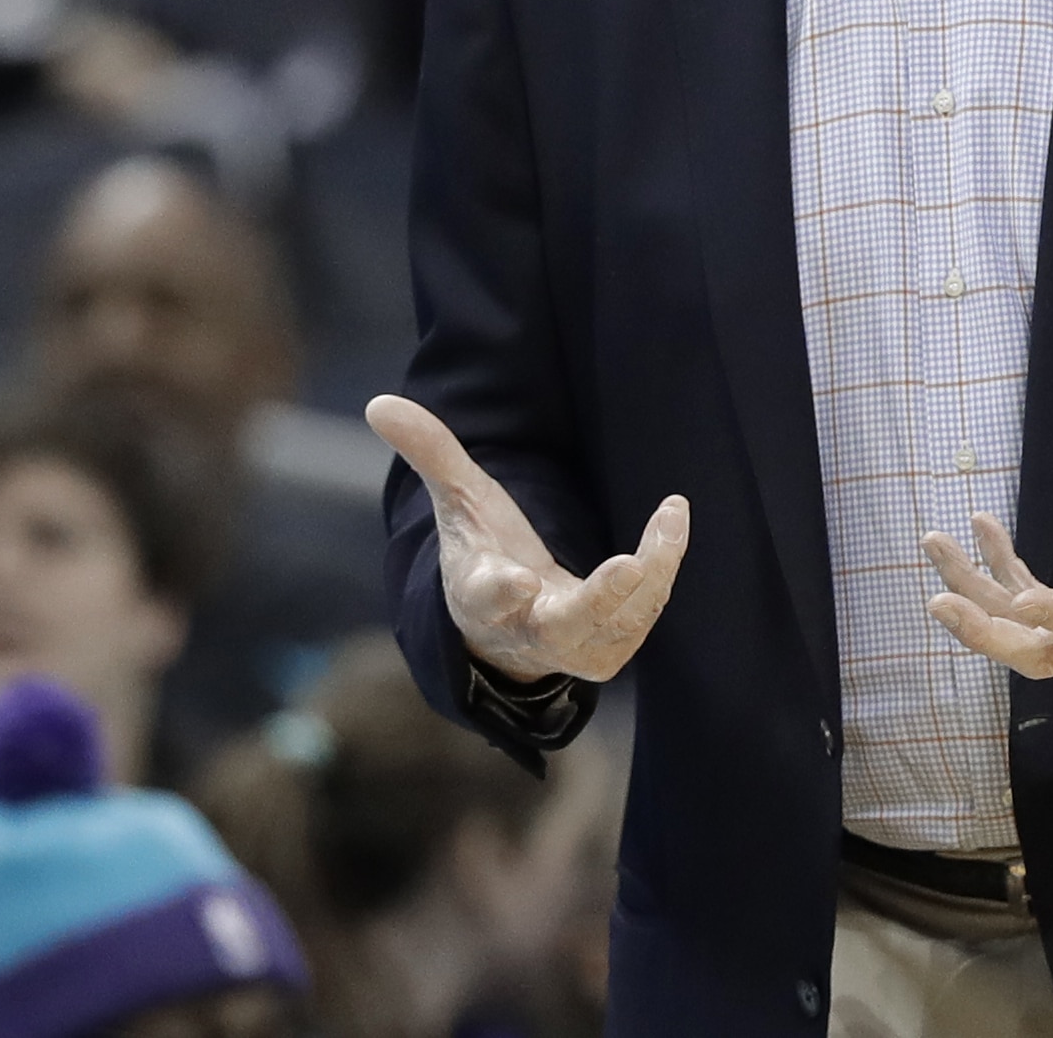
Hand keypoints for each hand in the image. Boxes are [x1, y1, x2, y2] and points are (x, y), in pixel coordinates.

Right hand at [367, 394, 688, 683]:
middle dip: (598, 601)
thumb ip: (431, 454)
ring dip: (651, 575)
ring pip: (618, 623)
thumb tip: (380, 403)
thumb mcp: (458, 502)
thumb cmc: (485, 555)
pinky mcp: (611, 648)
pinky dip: (662, 571)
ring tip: (670, 517)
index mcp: (481, 598)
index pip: (485, 597)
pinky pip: (643, 614)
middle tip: (628, 567)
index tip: (513, 580)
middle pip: (564, 626)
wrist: (509, 632)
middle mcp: (528, 630)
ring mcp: (573, 646)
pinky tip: (672, 521)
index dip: (498, 591)